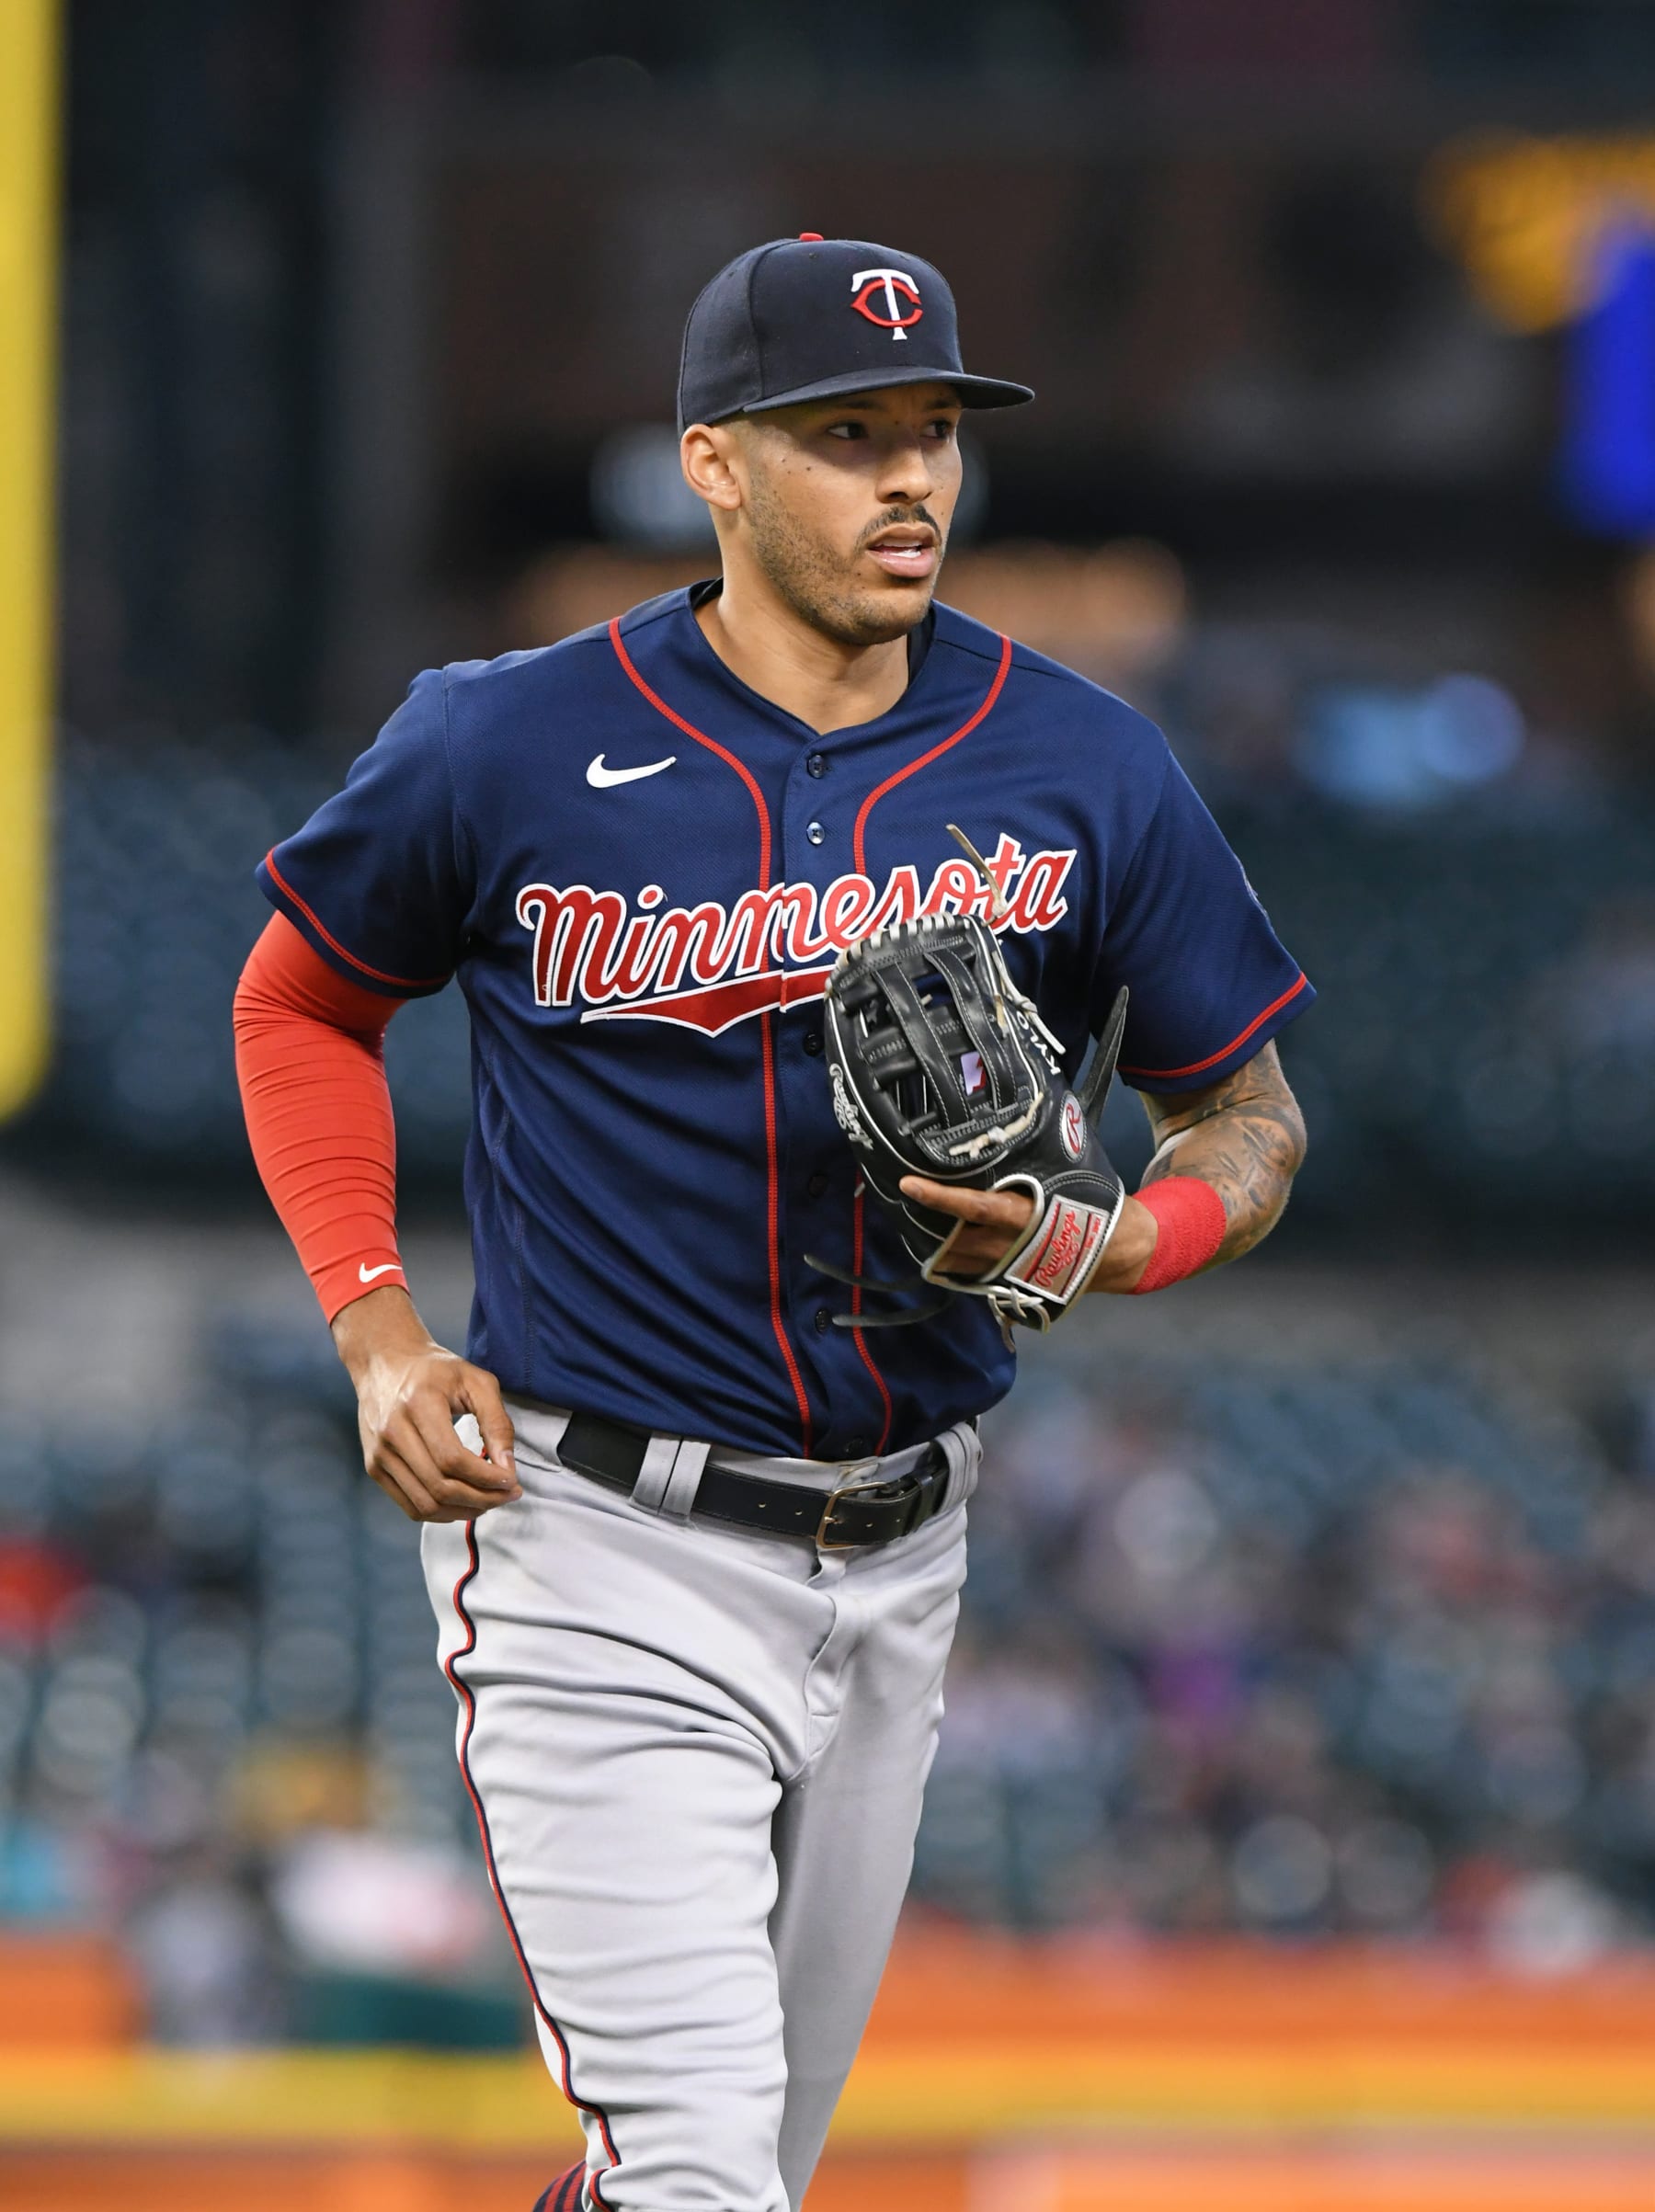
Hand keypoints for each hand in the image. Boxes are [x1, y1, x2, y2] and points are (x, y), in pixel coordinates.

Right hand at [332, 1285, 520, 1521]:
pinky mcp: (374, 1467)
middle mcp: (392, 1432)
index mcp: (417, 1404)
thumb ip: (497, 1422)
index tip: (512, 1482)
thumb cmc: (435, 1371)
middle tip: (508, 1495)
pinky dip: (441, 1513)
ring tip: (489, 1501)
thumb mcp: (476, 1381)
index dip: (486, 1478)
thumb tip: (507, 1467)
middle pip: (439, 1487)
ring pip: (425, 1504)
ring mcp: (379, 1454)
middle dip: (482, 1499)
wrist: (385, 1364)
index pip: (452, 1459)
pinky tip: (463, 1503)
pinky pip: (410, 1506)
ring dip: (463, 1511)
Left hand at [898, 1178, 1158, 1294]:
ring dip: (938, 1249)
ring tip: (916, 1229)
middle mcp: (1007, 1248)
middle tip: (905, 1206)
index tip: (909, 1184)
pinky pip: (973, 1278)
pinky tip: (946, 1254)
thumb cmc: (1093, 1207)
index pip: (973, 1206)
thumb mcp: (1068, 1177)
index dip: (939, 1196)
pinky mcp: (1010, 1288)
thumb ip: (1036, 1163)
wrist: (1117, 1253)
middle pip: (953, 1240)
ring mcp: (1006, 1273)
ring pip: (957, 1264)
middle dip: (928, 1227)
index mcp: (1022, 1216)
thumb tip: (1018, 1124)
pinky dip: (957, 1267)